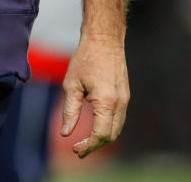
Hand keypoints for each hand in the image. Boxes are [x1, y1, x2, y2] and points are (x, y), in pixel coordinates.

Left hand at [60, 34, 129, 157]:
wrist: (104, 40)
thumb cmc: (85, 59)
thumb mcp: (71, 84)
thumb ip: (70, 111)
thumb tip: (65, 134)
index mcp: (106, 101)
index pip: (101, 134)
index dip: (88, 146)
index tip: (75, 149)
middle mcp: (120, 103)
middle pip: (111, 136)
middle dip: (95, 146)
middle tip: (78, 150)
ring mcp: (125, 99)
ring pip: (117, 129)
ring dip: (102, 139)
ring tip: (85, 143)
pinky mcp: (125, 95)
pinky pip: (119, 119)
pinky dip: (108, 128)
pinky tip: (95, 128)